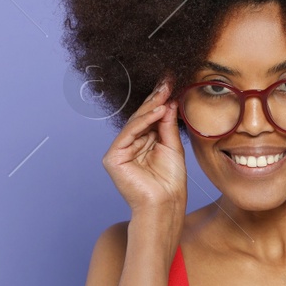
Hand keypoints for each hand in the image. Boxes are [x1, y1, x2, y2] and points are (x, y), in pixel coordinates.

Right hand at [101, 81, 185, 217]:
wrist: (166, 205)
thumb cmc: (170, 183)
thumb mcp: (172, 147)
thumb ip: (167, 125)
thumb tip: (167, 102)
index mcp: (142, 144)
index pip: (149, 118)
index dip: (159, 100)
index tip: (171, 82)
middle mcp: (129, 146)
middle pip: (141, 118)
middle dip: (155, 98)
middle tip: (167, 81)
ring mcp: (119, 152)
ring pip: (135, 123)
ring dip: (151, 106)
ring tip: (165, 93)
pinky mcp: (113, 158)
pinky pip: (129, 134)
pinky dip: (144, 121)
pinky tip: (158, 110)